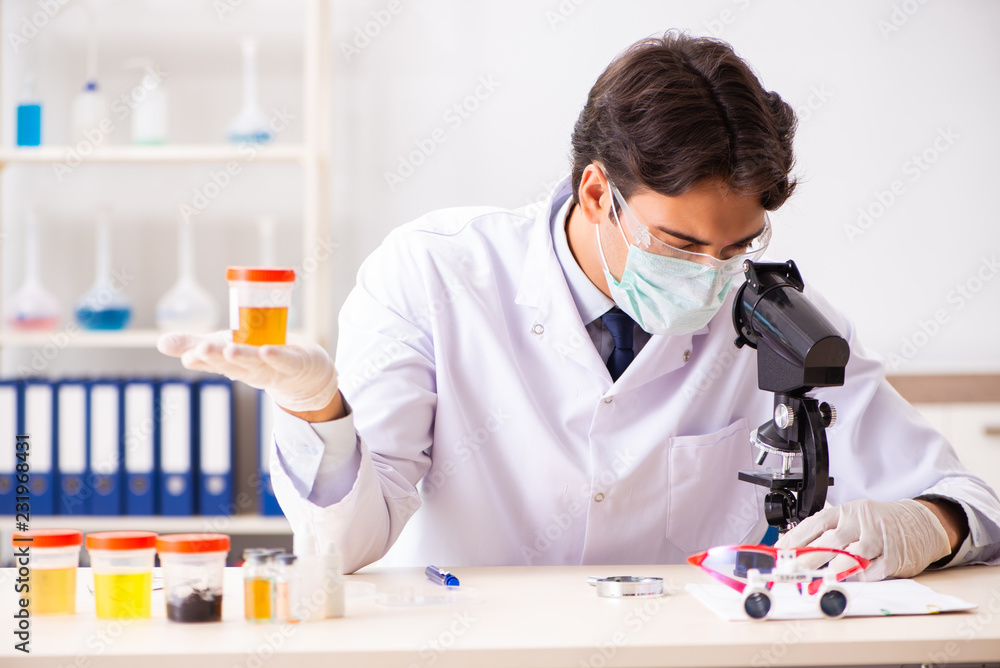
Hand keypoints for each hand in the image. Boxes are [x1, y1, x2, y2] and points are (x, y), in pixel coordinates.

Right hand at [157, 331, 338, 413]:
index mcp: (232, 364)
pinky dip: (277, 356)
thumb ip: (196, 344)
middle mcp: (249, 369)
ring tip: (229, 350)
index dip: (200, 357)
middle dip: (216, 356)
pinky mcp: (295, 364)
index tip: (188, 354)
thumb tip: (160, 343)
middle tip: (201, 349)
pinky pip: (285, 360)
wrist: (305, 376)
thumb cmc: (261, 358)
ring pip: (255, 363)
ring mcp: (273, 368)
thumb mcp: (228, 348)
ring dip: (242, 357)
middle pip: (230, 363)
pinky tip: (267, 351)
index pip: (212, 360)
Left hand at [775, 498, 951, 580]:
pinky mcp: (894, 557)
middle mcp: (860, 522)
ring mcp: (878, 539)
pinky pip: (873, 570)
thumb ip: (827, 531)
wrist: (921, 522)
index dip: (795, 538)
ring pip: (853, 555)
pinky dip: (860, 577)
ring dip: (833, 569)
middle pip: (830, 540)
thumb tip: (794, 548)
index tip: (779, 552)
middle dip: (808, 557)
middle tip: (792, 570)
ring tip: (816, 580)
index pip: (814, 523)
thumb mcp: (850, 518)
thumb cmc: (877, 522)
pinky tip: (849, 582)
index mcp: (845, 511)